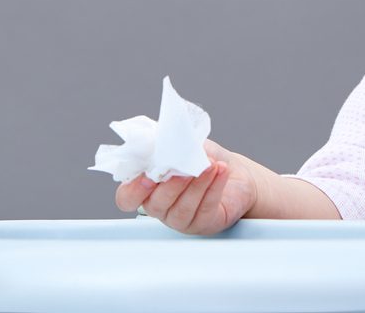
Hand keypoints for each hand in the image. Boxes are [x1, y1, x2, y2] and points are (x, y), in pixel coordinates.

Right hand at [115, 139, 258, 234]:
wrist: (237, 172)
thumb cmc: (205, 159)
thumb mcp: (184, 145)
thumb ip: (167, 143)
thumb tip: (160, 139)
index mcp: (148, 188)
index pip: (127, 198)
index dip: (133, 190)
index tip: (148, 176)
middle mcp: (161, 207)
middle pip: (156, 204)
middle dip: (172, 184)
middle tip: (187, 166)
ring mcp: (181, 219)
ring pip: (182, 208)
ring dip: (197, 184)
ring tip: (210, 164)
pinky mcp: (204, 223)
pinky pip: (206, 208)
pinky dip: (214, 187)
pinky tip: (221, 171)